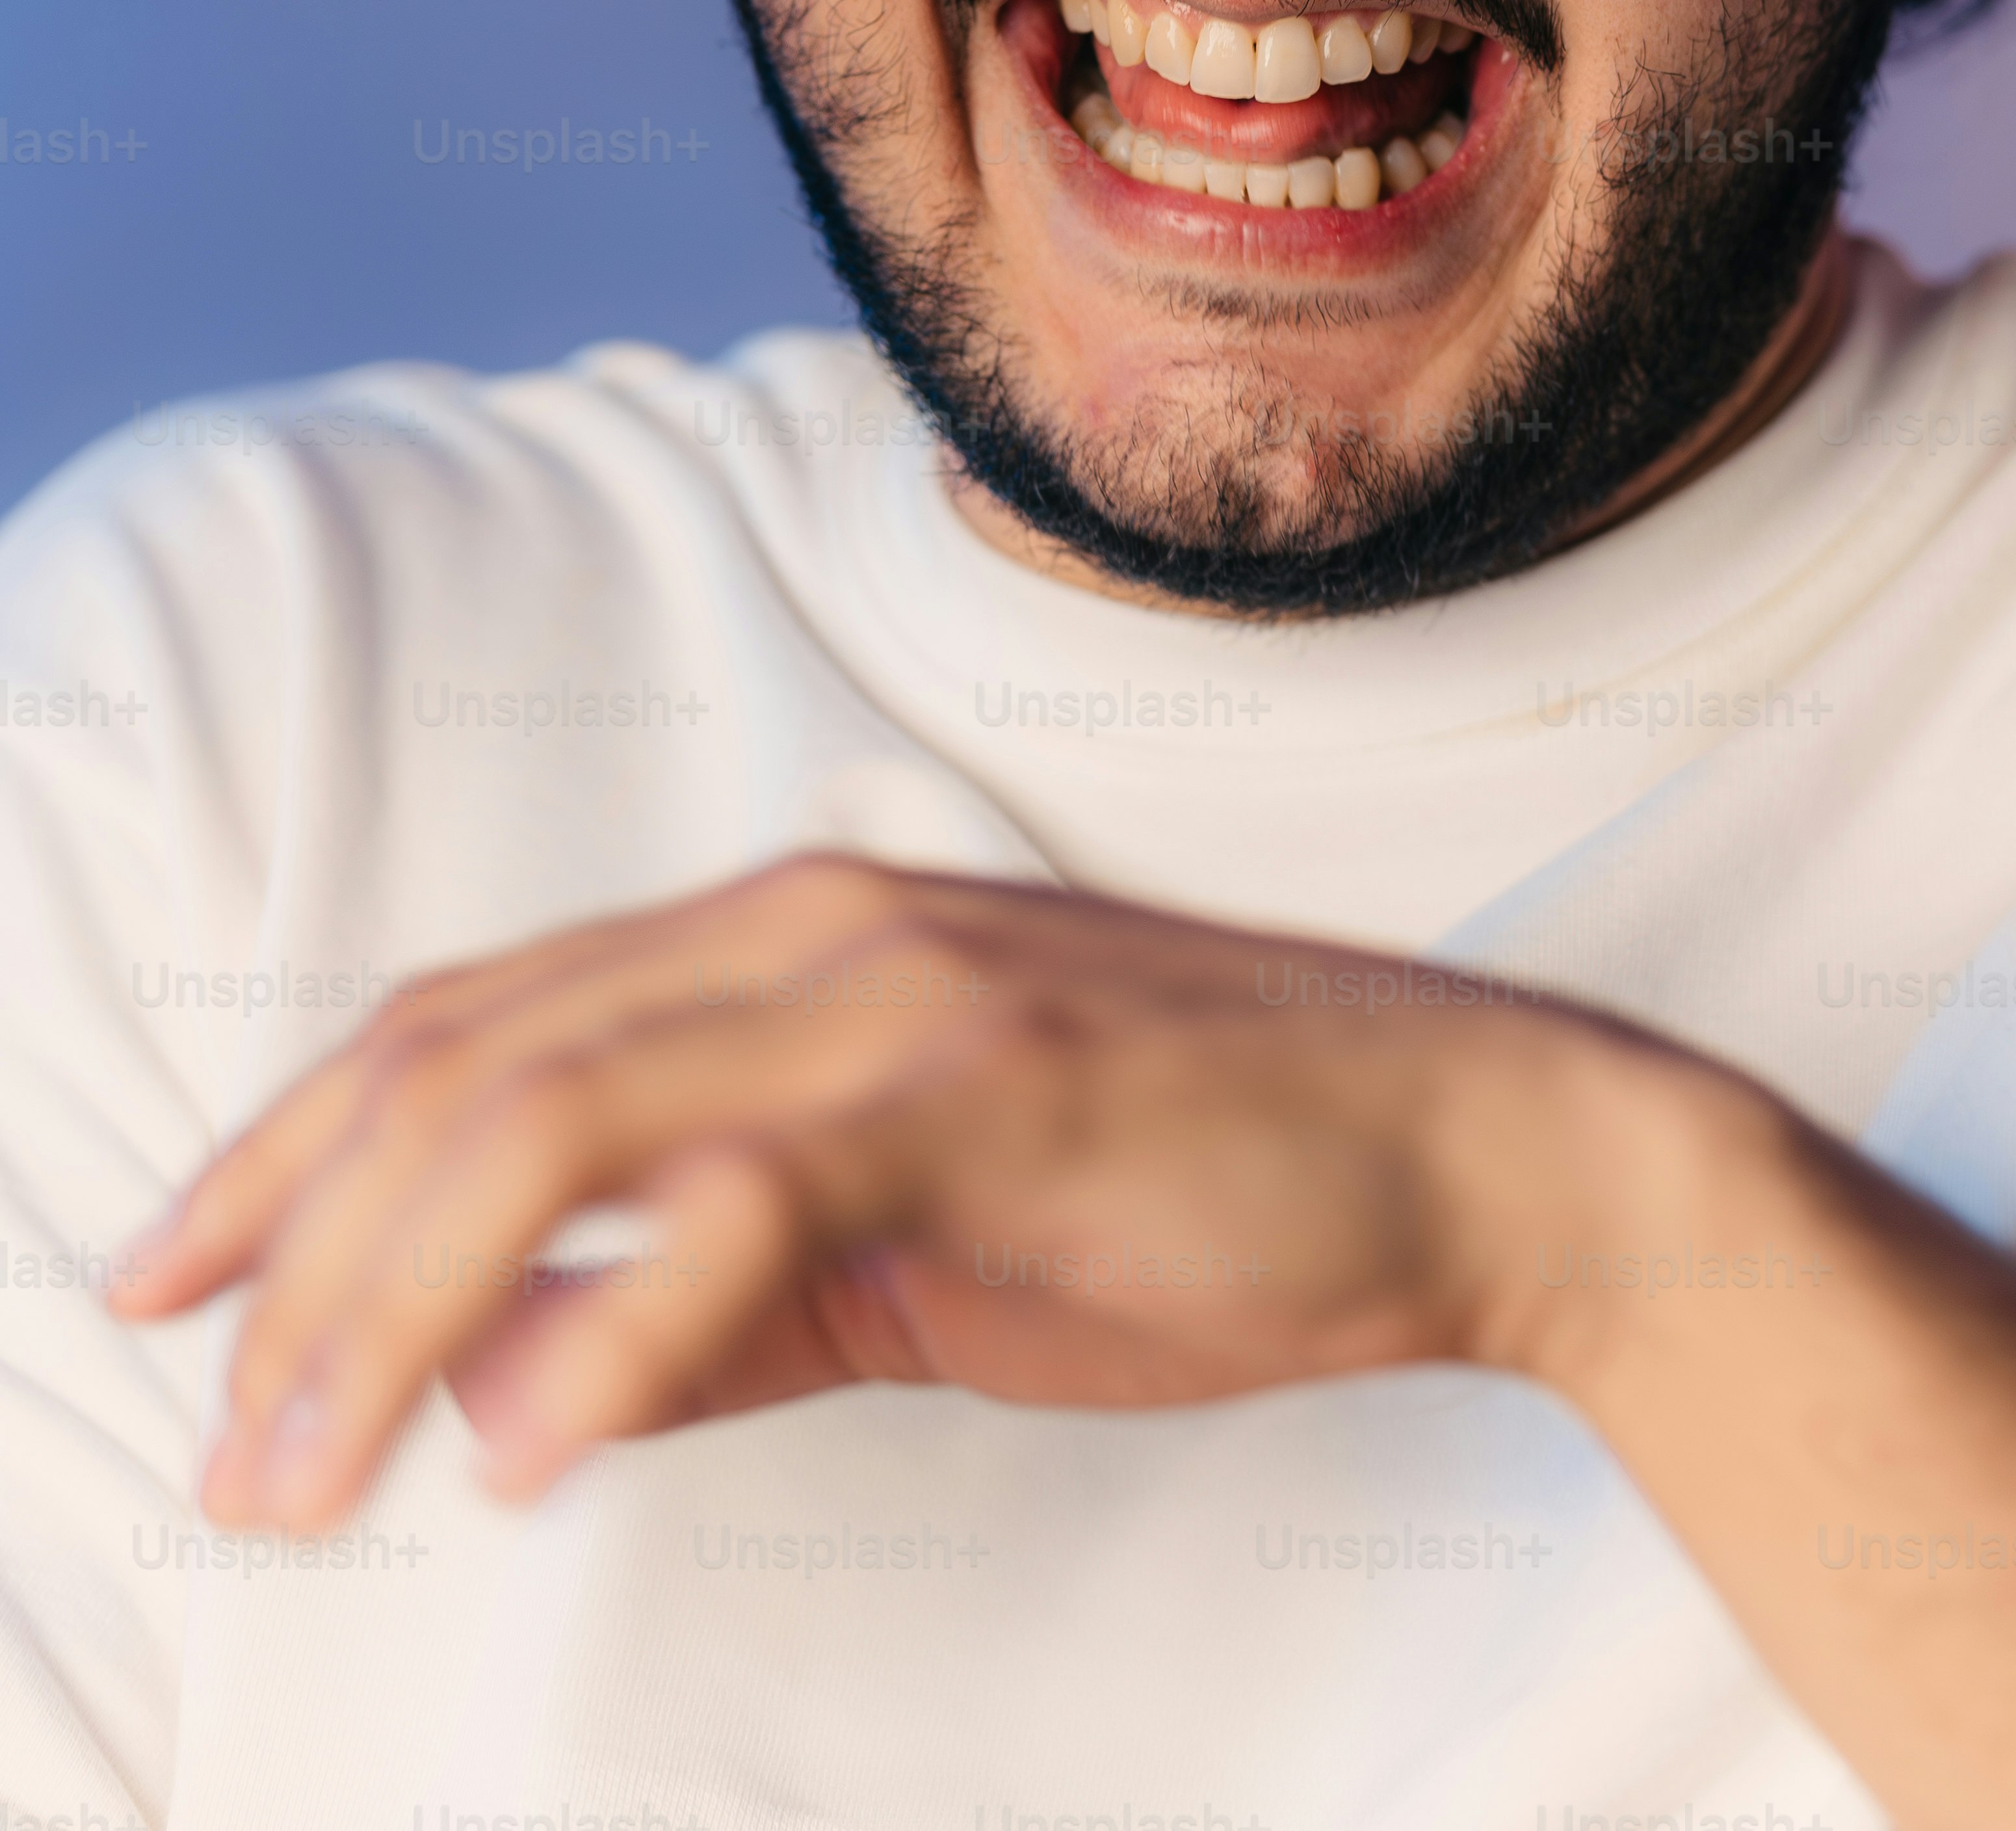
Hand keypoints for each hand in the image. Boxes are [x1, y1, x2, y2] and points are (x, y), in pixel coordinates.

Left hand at [113, 855, 1614, 1524]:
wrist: (1465, 1147)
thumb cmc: (1190, 1194)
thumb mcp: (907, 1248)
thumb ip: (711, 1298)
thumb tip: (509, 1393)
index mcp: (788, 937)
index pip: (470, 1023)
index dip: (292, 1147)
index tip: (172, 1280)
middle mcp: (814, 926)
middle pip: (471, 1067)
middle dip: (300, 1254)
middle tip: (220, 1440)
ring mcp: (901, 995)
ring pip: (558, 1120)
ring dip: (399, 1305)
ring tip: (310, 1468)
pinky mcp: (989, 1087)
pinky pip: (743, 1204)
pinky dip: (612, 1334)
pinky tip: (525, 1454)